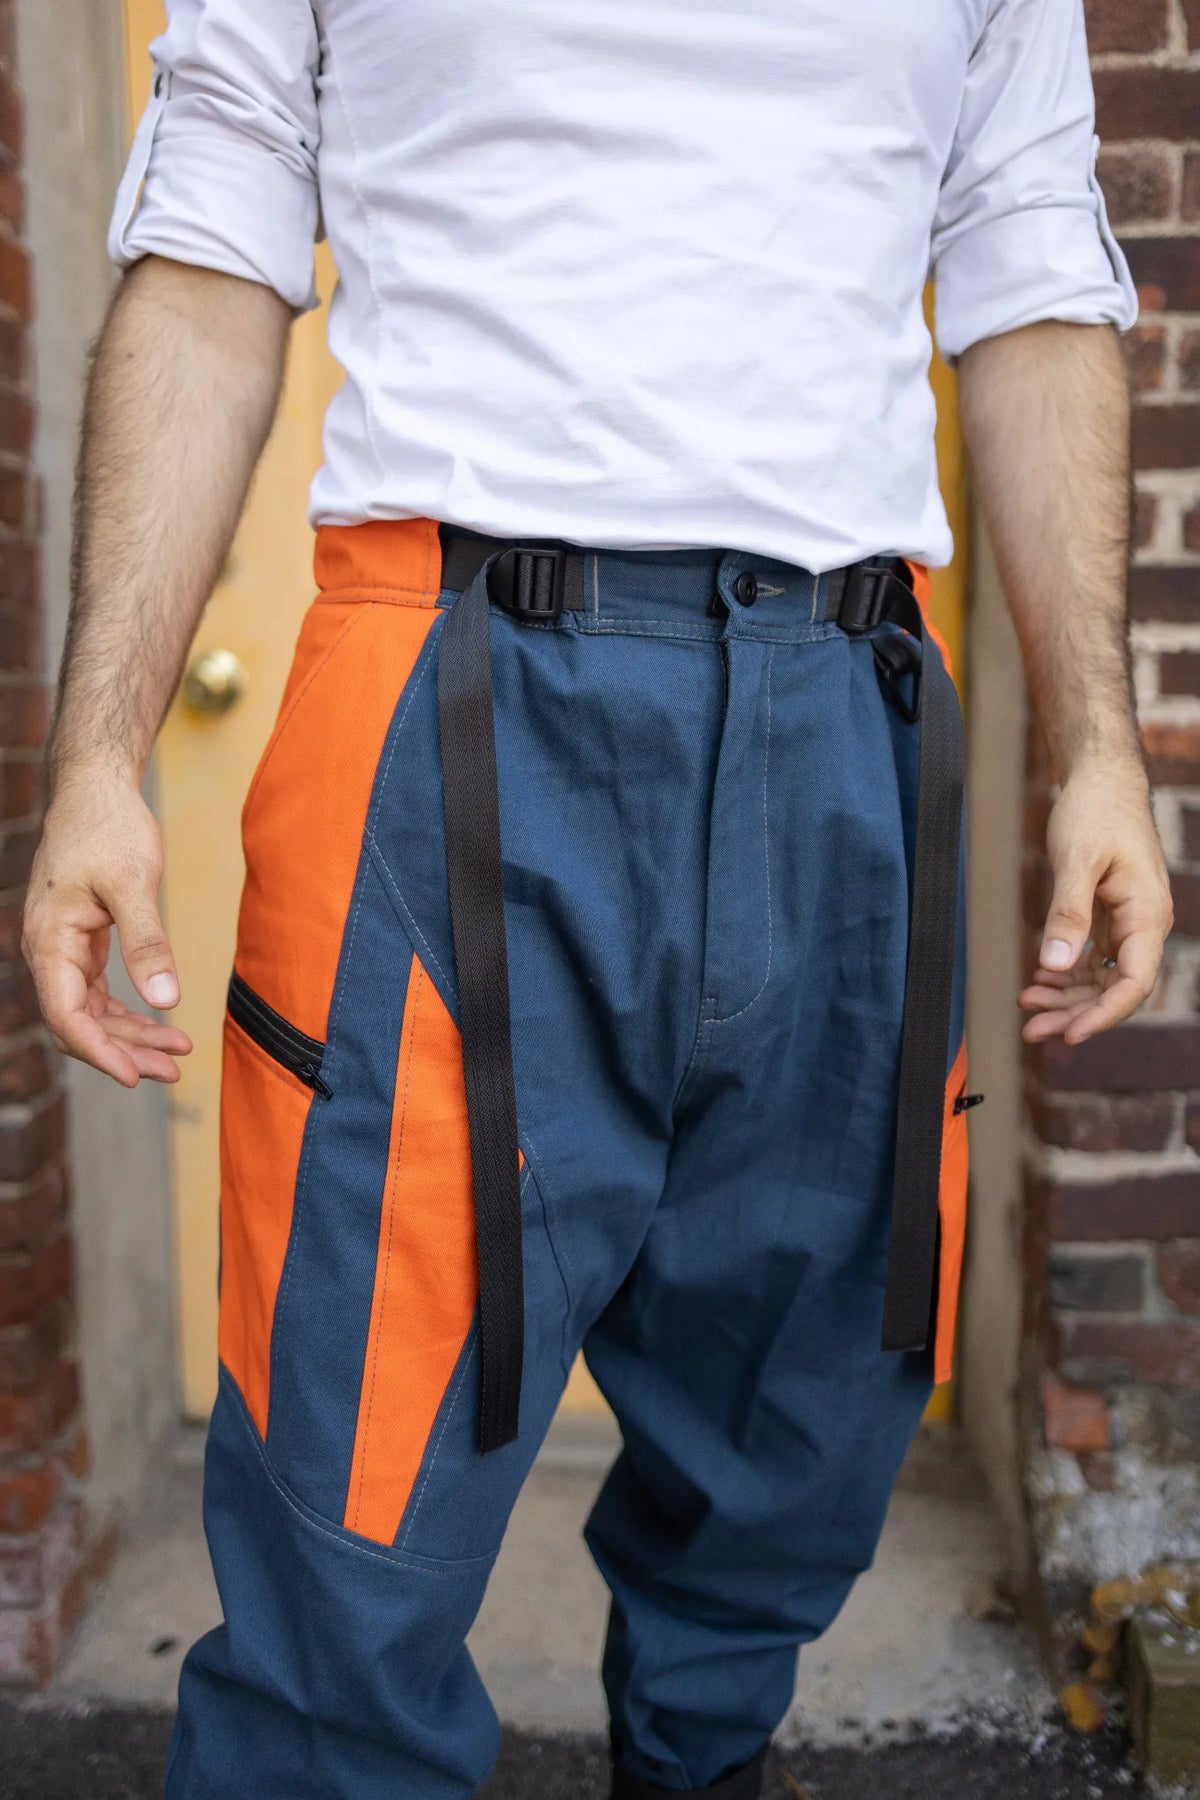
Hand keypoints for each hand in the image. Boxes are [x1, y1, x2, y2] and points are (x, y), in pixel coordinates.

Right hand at [23, 768, 192, 1085]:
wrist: (96, 787)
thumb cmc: (109, 827)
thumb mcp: (132, 883)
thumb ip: (147, 942)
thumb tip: (165, 999)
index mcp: (49, 942)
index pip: (67, 1016)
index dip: (100, 1051)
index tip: (135, 1076)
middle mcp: (48, 951)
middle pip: (80, 1022)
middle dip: (124, 1050)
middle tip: (172, 1071)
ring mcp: (63, 948)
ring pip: (91, 1011)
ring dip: (130, 1035)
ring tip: (176, 1054)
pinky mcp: (81, 941)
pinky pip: (98, 991)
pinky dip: (128, 1010)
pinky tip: (160, 1023)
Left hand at [1020, 756, 1172, 1044]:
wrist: (1101, 779)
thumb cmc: (1096, 812)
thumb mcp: (1076, 860)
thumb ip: (1068, 913)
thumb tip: (1055, 965)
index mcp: (1147, 915)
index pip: (1132, 983)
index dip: (1102, 1016)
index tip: (1069, 1035)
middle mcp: (1142, 925)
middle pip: (1114, 989)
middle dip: (1075, 1013)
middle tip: (1032, 1031)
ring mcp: (1126, 923)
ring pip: (1100, 977)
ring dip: (1066, 997)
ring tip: (1028, 1006)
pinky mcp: (1108, 916)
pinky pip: (1091, 958)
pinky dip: (1065, 973)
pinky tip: (1038, 981)